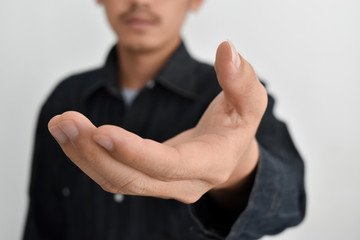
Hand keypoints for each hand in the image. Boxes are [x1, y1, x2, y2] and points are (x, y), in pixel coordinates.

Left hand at [48, 41, 266, 203]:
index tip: (103, 131)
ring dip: (84, 156)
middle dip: (96, 154)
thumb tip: (227, 50)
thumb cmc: (237, 126)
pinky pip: (114, 175)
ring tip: (61, 125)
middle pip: (134, 179)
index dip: (136, 153)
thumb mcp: (249, 101)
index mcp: (210, 163)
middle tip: (67, 122)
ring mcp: (163, 186)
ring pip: (117, 181)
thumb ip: (240, 78)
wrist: (228, 155)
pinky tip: (73, 134)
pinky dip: (89, 157)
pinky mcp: (147, 179)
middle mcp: (184, 184)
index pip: (169, 166)